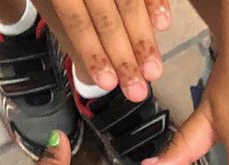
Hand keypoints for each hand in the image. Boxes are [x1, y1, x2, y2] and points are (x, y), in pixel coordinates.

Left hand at [48, 0, 170, 99]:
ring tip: (154, 71)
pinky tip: (163, 26)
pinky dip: (156, 2)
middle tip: (138, 92)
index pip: (75, 19)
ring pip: (129, 2)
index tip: (107, 83)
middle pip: (106, 16)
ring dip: (144, 39)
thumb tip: (83, 62)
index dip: (91, 50)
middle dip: (124, 56)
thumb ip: (65, 18)